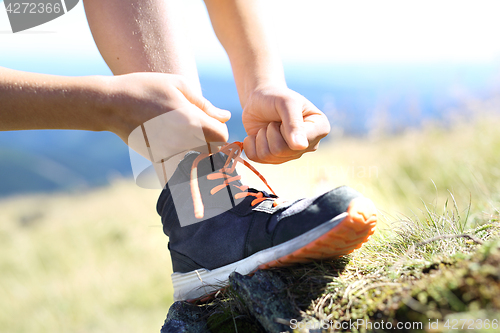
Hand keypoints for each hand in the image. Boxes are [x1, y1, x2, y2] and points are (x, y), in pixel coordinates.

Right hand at [107, 73, 230, 160]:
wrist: (111, 105)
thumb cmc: (146, 88)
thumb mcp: (178, 85)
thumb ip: (204, 104)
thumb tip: (225, 116)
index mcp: (190, 120)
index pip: (222, 137)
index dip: (220, 130)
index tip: (211, 123)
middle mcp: (182, 140)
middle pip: (212, 151)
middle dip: (211, 142)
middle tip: (197, 128)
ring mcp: (169, 153)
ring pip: (197, 159)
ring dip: (197, 150)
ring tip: (182, 133)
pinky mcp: (159, 160)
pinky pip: (179, 164)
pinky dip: (181, 156)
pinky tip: (169, 140)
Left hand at [242, 86, 329, 163]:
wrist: (260, 99)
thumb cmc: (276, 96)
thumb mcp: (287, 103)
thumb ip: (294, 123)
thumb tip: (300, 147)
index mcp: (320, 129)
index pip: (299, 143)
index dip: (284, 130)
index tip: (285, 116)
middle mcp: (308, 145)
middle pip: (281, 152)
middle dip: (270, 132)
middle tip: (274, 121)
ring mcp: (291, 154)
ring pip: (268, 156)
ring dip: (260, 137)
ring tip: (267, 126)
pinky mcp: (273, 158)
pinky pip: (257, 159)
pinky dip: (251, 144)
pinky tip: (257, 134)